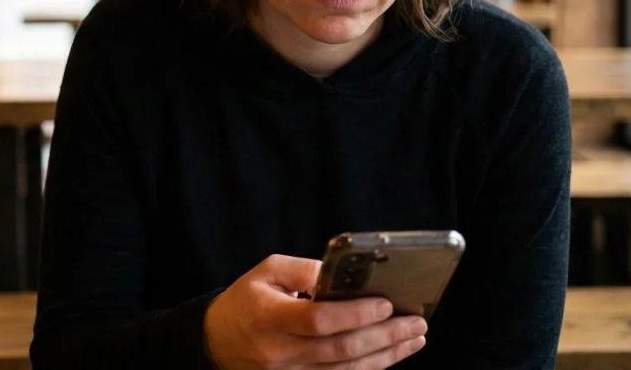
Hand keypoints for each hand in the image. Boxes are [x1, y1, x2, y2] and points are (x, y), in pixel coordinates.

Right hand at [204, 255, 426, 369]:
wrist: (215, 343)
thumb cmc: (245, 301)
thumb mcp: (266, 271)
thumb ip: (305, 269)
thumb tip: (345, 276)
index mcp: (268, 317)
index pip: (319, 320)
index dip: (356, 314)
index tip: (386, 304)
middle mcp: (278, 352)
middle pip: (340, 350)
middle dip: (384, 336)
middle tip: (415, 323)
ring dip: (386, 356)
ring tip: (413, 338)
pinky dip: (368, 369)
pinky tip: (389, 355)